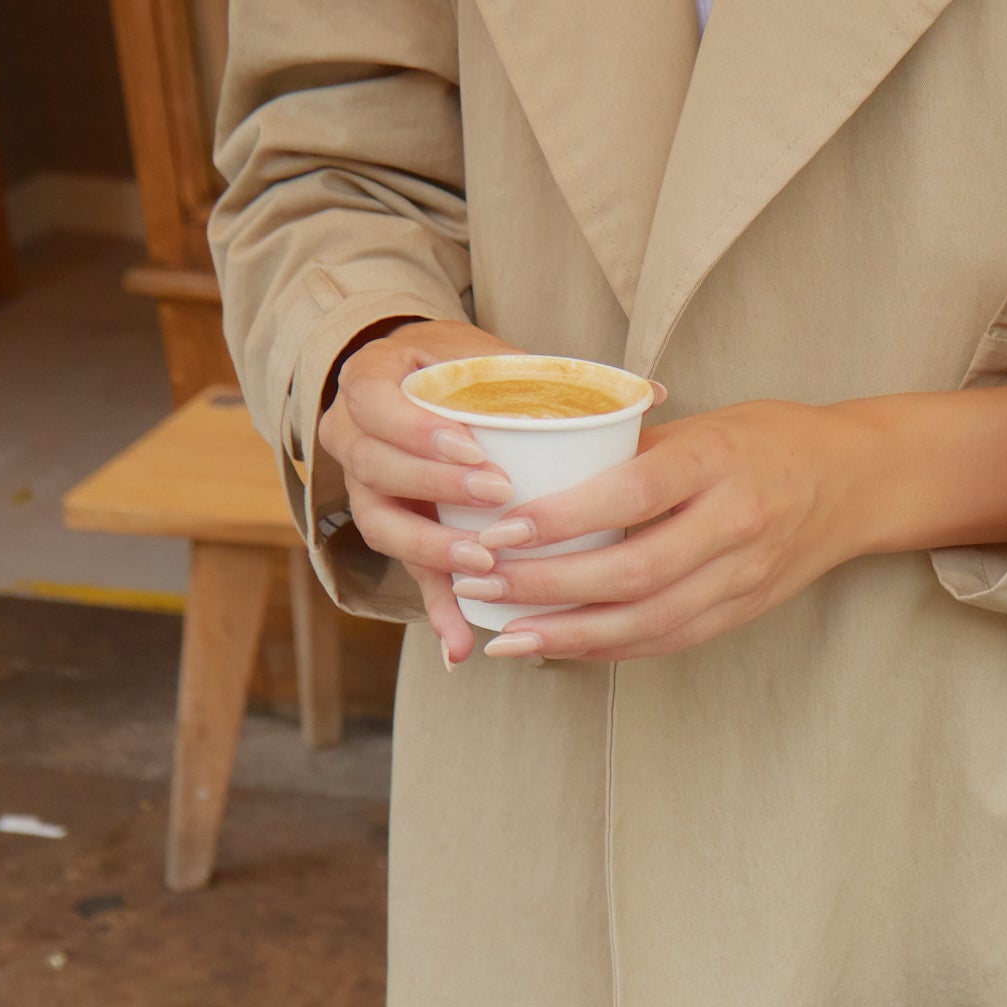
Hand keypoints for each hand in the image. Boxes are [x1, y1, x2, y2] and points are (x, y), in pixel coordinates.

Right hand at [315, 316, 525, 663]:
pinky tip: (461, 647)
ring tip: (483, 567)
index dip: (416, 429)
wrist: (418, 392)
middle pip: (375, 468)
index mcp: (372, 381)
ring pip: (381, 525)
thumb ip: (554, 376)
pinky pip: (406, 576)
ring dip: (431, 551)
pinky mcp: (392, 533)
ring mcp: (364, 488)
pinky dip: (436, 611)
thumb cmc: (463, 375)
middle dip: (435, 485)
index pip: (374, 402)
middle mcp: (352, 436)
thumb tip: (654, 394)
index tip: (474, 446)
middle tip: (497, 498)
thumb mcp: (492, 358)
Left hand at [445, 399, 873, 662]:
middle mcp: (736, 522)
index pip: (632, 494)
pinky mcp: (746, 609)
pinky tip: (562, 647)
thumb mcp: (703, 423)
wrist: (856, 480)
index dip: (562, 519)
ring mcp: (744, 574)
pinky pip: (670, 639)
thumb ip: (631, 451)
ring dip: (570, 634)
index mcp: (718, 460)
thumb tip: (540, 471)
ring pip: (648, 620)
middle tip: (482, 584)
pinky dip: (611, 648)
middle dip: (547, 586)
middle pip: (632, 570)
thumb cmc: (768, 439)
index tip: (501, 529)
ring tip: (506, 637)